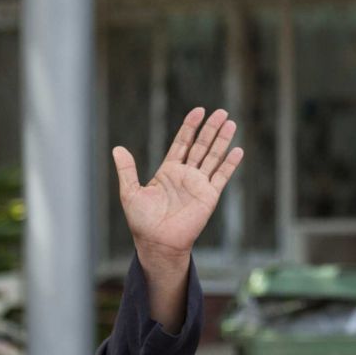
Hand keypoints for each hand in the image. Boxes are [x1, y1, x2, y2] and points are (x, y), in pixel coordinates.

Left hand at [112, 107, 242, 268]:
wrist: (157, 243)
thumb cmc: (142, 222)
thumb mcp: (130, 192)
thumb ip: (127, 170)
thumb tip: (117, 149)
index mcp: (168, 171)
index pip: (182, 143)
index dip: (190, 127)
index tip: (198, 111)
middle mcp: (186, 175)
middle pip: (201, 146)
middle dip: (210, 129)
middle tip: (221, 112)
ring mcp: (198, 185)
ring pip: (213, 157)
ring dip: (222, 140)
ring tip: (231, 123)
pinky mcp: (209, 197)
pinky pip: (221, 177)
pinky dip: (230, 164)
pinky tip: (238, 150)